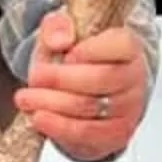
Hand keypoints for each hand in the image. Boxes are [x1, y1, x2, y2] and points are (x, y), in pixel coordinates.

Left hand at [13, 10, 148, 161]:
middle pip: (100, 79)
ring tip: (26, 99)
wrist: (83, 92)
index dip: (92, 50)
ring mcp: (128, 109)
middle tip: (35, 77)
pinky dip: (59, 127)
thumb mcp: (64, 35)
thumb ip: (58, 26)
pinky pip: (87, 134)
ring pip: (90, 108)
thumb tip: (59, 40)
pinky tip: (39, 117)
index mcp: (128, 48)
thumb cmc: (77, 60)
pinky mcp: (116, 134)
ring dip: (52, 104)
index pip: (121, 45)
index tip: (67, 54)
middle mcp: (134, 78)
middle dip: (61, 79)